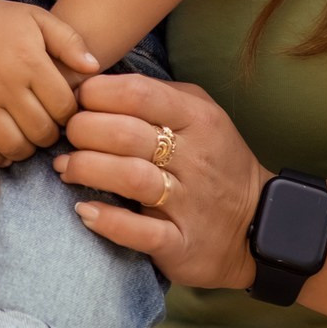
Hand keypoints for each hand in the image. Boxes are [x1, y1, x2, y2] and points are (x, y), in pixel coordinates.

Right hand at [0, 0, 97, 170]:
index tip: (62, 112)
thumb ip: (70, 41)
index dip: (69, 116)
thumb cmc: (1, 20)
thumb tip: (94, 69)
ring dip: (24, 150)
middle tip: (45, 128)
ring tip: (25, 139)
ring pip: (10, 145)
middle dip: (48, 136)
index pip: (63, 107)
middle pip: (40, 131)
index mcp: (30, 61)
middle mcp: (5, 82)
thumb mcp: (39, 19)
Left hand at [55, 73, 270, 291]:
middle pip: (126, 134)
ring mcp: (190, 203)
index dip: (96, 94)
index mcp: (198, 119)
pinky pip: (140, 232)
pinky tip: (83, 210)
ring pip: (131, 178)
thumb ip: (157, 95)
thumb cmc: (216, 160)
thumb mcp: (201, 114)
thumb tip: (98, 83)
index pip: (138, 92)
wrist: (260, 224)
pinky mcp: (182, 244)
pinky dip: (107, 221)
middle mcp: (195, 158)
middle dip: (83, 131)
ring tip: (66, 169)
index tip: (77, 102)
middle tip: (66, 137)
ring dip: (87, 169)